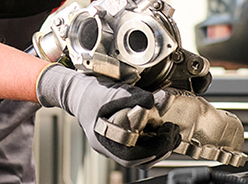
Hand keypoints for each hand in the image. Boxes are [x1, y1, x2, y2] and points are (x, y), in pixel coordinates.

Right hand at [36, 64, 180, 166]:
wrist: (75, 89)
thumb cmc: (88, 92)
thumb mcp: (111, 92)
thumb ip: (133, 96)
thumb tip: (154, 102)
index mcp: (103, 141)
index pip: (131, 157)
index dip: (153, 149)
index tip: (167, 135)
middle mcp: (108, 146)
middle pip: (138, 158)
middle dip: (160, 148)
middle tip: (172, 133)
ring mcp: (113, 142)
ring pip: (139, 153)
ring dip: (157, 144)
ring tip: (169, 131)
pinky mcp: (118, 135)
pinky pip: (137, 144)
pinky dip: (150, 139)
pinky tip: (158, 128)